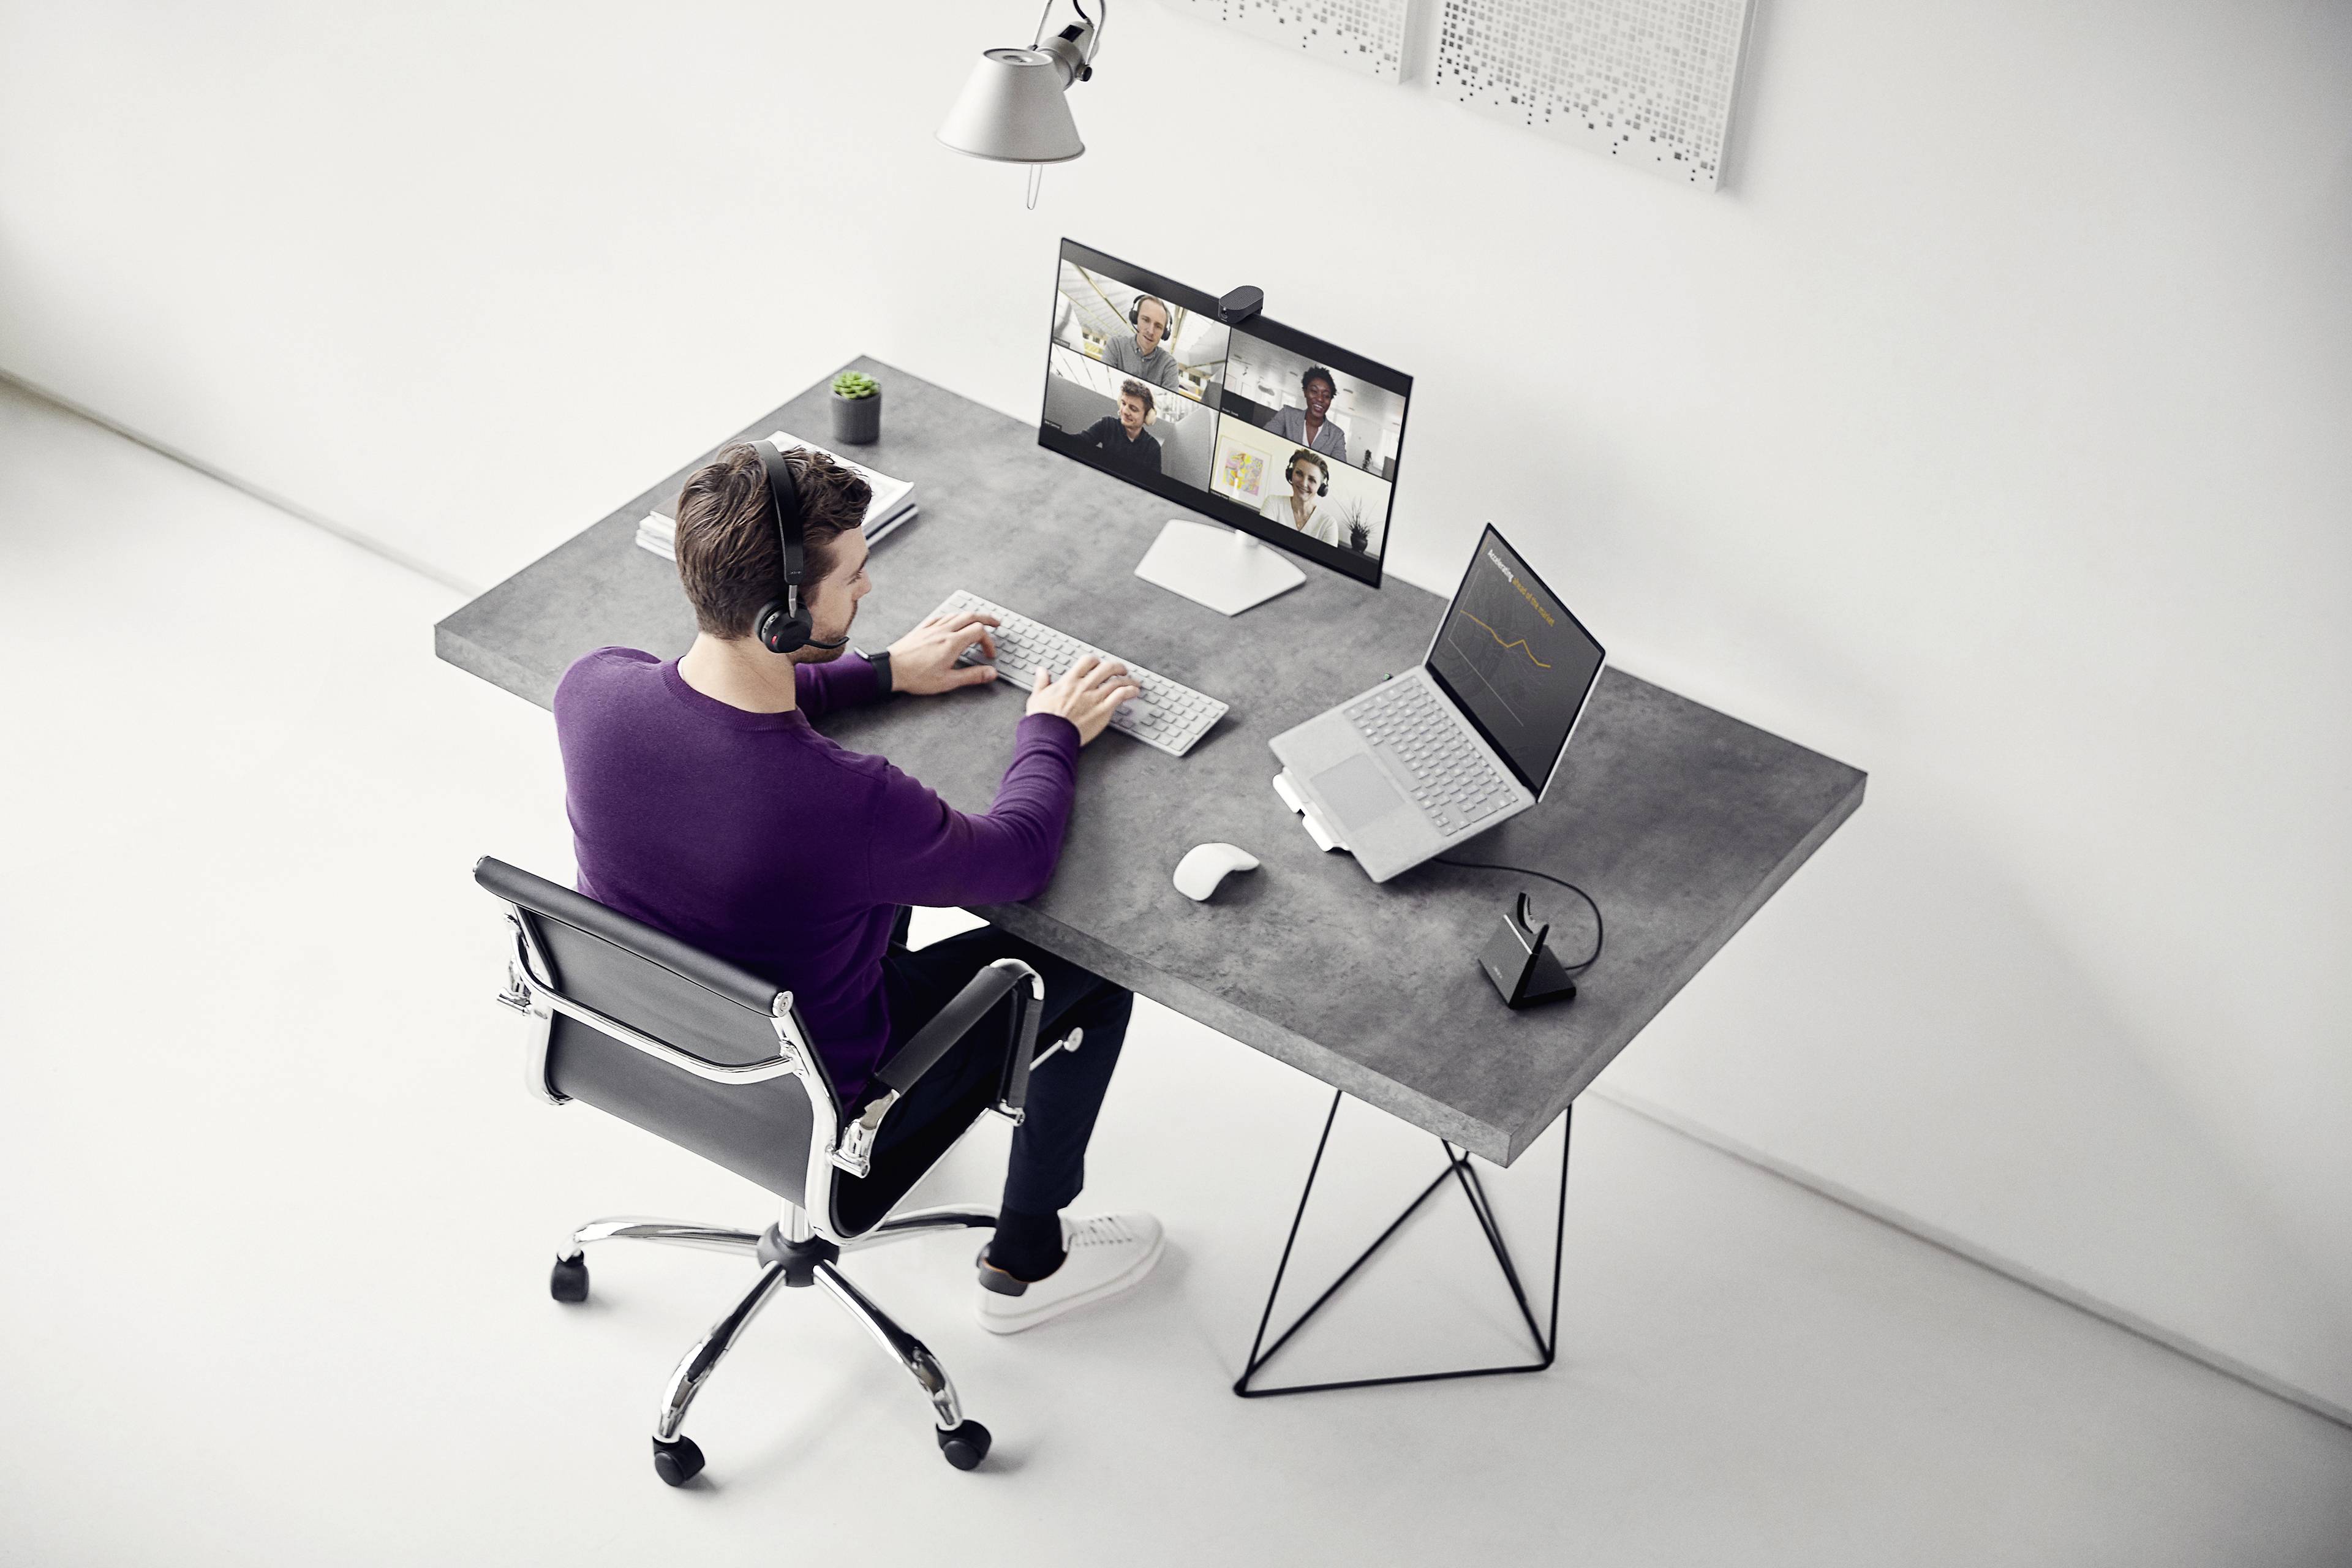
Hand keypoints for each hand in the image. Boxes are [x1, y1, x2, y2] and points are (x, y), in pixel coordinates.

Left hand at [884, 611, 1000, 695]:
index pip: (979, 632)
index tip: (989, 654)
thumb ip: (972, 676)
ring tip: (977, 620)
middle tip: (996, 623)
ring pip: (956, 614)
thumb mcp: (948, 681)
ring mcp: (932, 628)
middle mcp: (944, 631)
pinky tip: (952, 620)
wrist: (890, 669)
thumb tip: (990, 673)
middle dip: (986, 619)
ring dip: (970, 616)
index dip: (989, 642)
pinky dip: (952, 616)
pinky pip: (941, 616)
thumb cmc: (916, 676)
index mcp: (952, 643)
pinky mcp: (922, 629)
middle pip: (971, 616)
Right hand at [1025, 654, 1141, 745]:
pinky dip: (1130, 691)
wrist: (1049, 735)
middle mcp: (1084, 686)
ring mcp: (1094, 698)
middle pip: (1106, 668)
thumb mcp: (1037, 696)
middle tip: (1121, 670)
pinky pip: (1120, 696)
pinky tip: (1134, 692)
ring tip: (1133, 681)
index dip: (1096, 660)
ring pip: (1116, 681)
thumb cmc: (1042, 720)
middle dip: (1116, 667)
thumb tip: (1041, 671)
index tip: (1099, 664)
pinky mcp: (1102, 710)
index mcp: (1069, 681)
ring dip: (1128, 679)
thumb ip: (1041, 682)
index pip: (1087, 661)